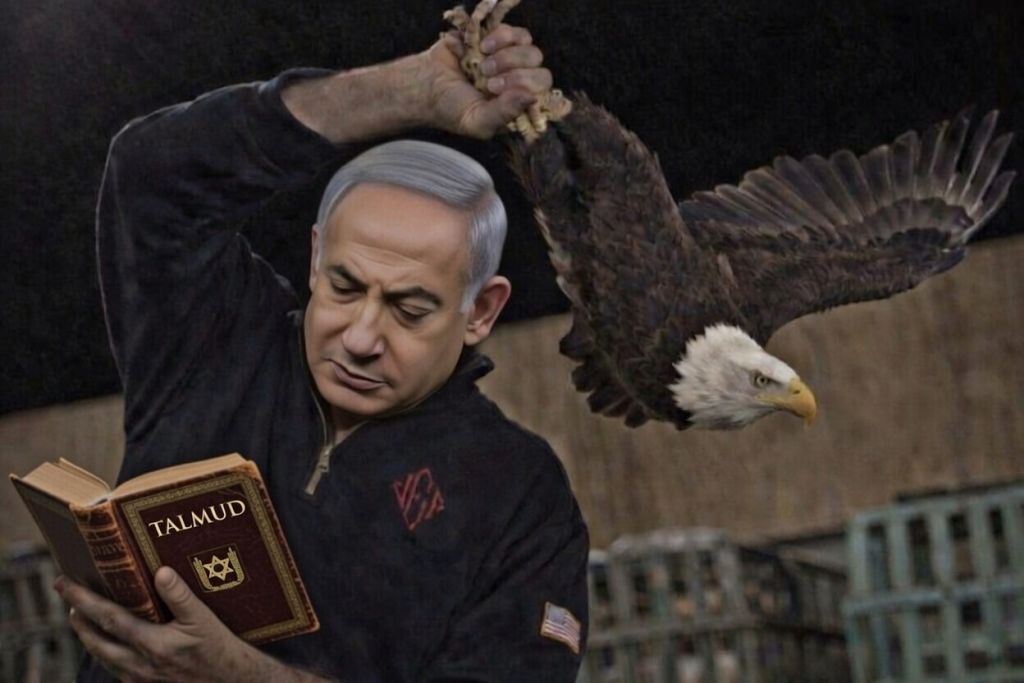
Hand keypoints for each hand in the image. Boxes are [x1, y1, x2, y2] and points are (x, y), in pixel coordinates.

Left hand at [55, 567, 320, 682]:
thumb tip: (160, 572)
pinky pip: (117, 670)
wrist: (231, 682)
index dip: (83, 600)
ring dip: (89, 639)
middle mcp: (140, 664)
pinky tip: (110, 648)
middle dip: (79, 621)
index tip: (63, 583)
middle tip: (68, 600)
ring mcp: (141, 678)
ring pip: (104, 658)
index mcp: (152, 644)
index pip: (107, 618)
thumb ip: (180, 595)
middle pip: (97, 642)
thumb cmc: (219, 649)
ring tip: (82, 622)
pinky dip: (106, 655)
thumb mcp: (204, 618)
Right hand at [421, 23, 552, 138]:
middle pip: (542, 74)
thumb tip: (532, 97)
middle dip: (516, 77)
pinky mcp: (500, 39)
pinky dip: (500, 37)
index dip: (529, 92)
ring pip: (531, 51)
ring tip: (483, 65)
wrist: (424, 82)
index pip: (544, 99)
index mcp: (517, 108)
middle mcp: (519, 84)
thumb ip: (504, 113)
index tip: (500, 92)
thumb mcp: (477, 122)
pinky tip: (482, 46)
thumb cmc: (450, 108)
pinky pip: (515, 33)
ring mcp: (512, 60)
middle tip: (489, 83)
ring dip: (507, 57)